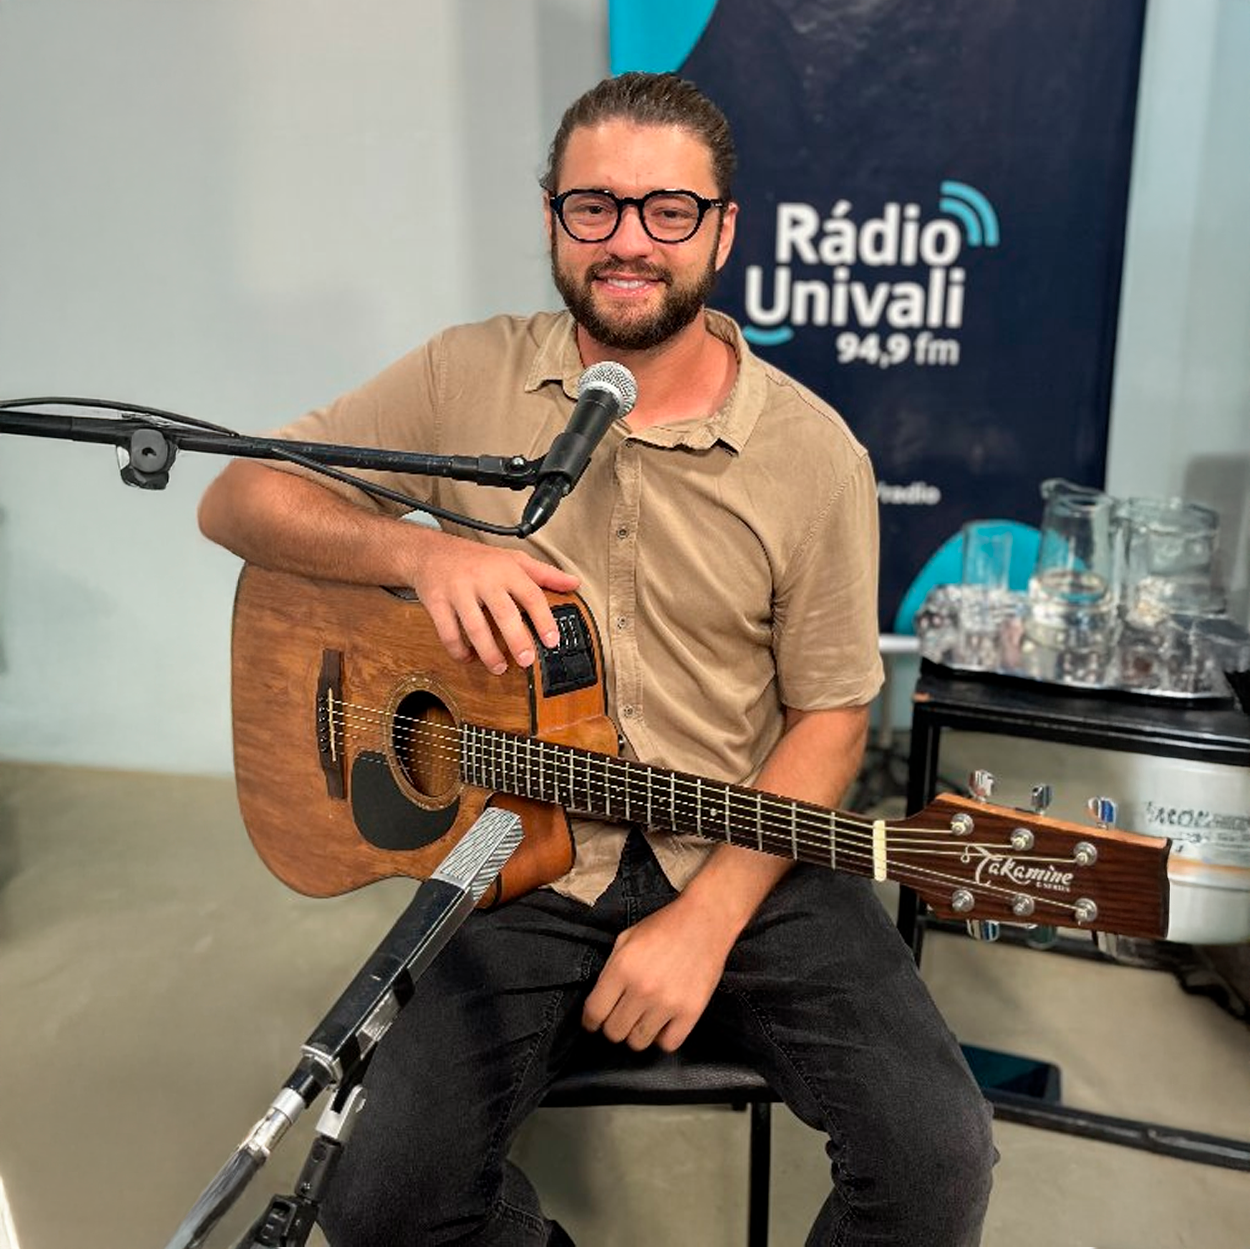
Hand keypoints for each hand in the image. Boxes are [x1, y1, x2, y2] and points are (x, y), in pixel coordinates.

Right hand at [407, 530, 578, 673]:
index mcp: (506, 569)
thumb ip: (544, 574)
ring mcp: (458, 591)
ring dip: (489, 653)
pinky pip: (448, 633)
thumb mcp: (513, 560)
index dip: (543, 619)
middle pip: (504, 613)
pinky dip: (459, 651)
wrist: (431, 552)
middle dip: (517, 640)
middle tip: (527, 661)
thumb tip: (574, 583)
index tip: (552, 641)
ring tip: (499, 667)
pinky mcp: (436, 603)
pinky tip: (469, 658)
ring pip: (475, 628)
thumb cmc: (478, 559)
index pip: (530, 595)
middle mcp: (483, 579)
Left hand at [581, 896, 734, 1051]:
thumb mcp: (627, 938)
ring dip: (637, 1033)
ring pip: (639, 1042)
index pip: (594, 1012)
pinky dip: (663, 1037)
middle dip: (613, 1026)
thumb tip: (600, 997)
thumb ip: (611, 968)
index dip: (590, 1021)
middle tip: (621, 1017)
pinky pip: (668, 1044)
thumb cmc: (665, 926)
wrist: (705, 920)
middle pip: (614, 1032)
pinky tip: (663, 1023)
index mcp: (622, 968)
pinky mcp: (691, 1011)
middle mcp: (642, 989)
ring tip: (643, 1019)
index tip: (593, 1022)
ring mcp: (667, 1003)